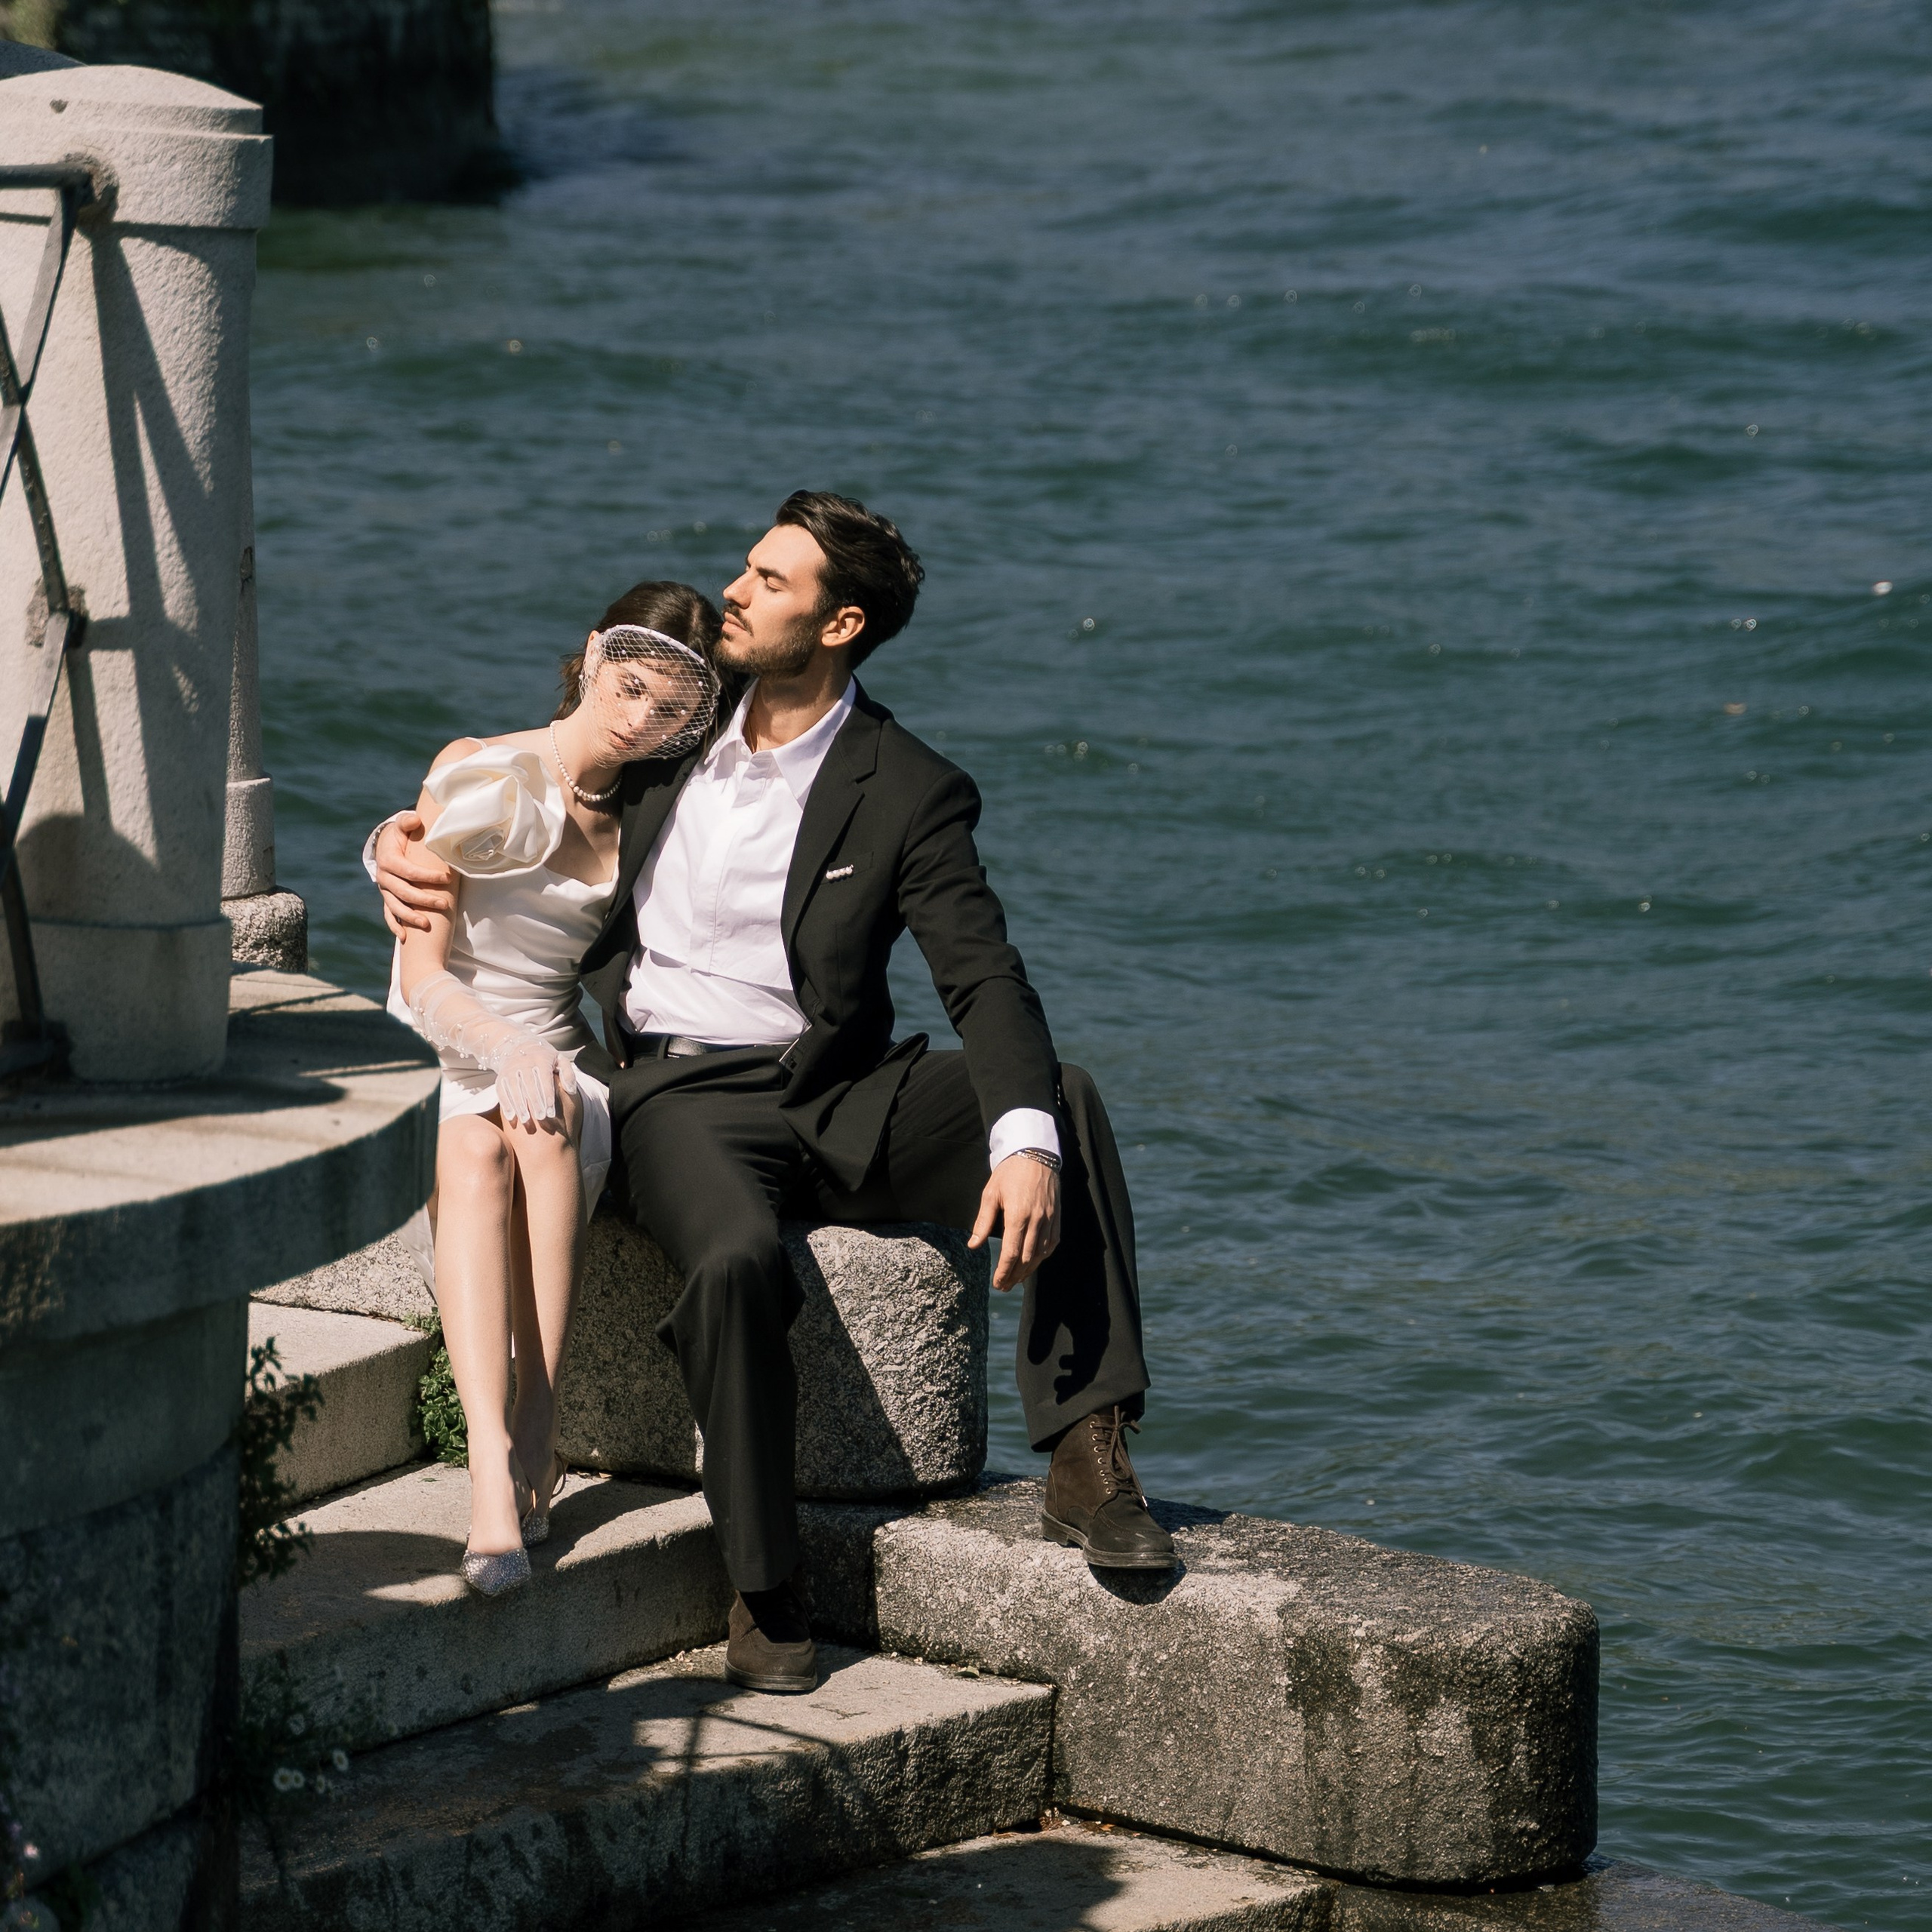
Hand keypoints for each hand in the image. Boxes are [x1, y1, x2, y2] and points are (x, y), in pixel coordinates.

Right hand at [375, 812, 455, 935]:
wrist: (387, 844)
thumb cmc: (401, 835)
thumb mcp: (403, 825)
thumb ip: (407, 821)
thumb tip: (415, 819)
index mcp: (388, 860)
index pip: (409, 871)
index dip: (427, 876)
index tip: (446, 878)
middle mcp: (384, 877)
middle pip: (403, 892)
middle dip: (424, 899)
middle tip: (445, 905)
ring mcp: (385, 890)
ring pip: (395, 906)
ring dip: (410, 917)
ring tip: (427, 924)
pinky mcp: (387, 898)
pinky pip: (388, 914)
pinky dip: (395, 925)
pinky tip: (404, 937)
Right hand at [495, 1034, 562, 1128]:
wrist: (518, 1045)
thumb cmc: (544, 1057)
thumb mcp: (559, 1060)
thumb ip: (568, 1074)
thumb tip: (571, 1091)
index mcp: (541, 1059)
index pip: (545, 1080)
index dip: (548, 1096)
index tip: (552, 1113)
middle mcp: (525, 1062)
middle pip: (529, 1085)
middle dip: (535, 1102)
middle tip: (541, 1118)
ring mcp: (511, 1068)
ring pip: (514, 1088)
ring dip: (519, 1105)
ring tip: (525, 1121)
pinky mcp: (501, 1075)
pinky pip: (502, 1090)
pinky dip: (505, 1104)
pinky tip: (511, 1117)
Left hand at [969, 1153, 1060, 1291]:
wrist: (1035, 1153)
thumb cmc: (1009, 1172)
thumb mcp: (990, 1194)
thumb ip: (983, 1222)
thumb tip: (973, 1245)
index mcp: (1018, 1215)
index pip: (1011, 1253)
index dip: (1004, 1272)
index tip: (997, 1283)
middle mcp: (1037, 1220)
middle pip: (1026, 1258)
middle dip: (1015, 1275)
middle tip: (1004, 1286)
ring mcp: (1049, 1218)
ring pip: (1041, 1253)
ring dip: (1028, 1269)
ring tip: (1016, 1279)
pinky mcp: (1056, 1216)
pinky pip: (1052, 1243)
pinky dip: (1042, 1256)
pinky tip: (1033, 1262)